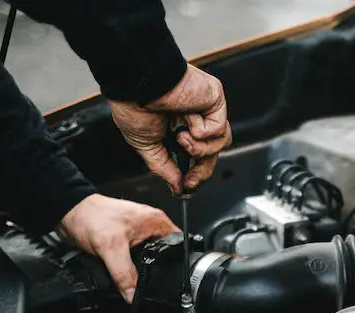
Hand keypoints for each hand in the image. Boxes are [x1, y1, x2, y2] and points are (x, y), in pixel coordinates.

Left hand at [60, 194, 176, 302]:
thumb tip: (134, 295)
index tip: (172, 278)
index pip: (178, 245)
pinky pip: (135, 259)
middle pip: (165, 255)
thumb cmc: (91, 217)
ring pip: (149, 258)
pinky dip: (131, 268)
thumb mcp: (111, 249)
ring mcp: (138, 234)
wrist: (68, 214)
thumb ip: (124, 274)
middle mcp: (150, 226)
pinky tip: (127, 274)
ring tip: (137, 279)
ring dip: (143, 269)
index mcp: (156, 222)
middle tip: (151, 283)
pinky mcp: (126, 241)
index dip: (177, 263)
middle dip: (159, 270)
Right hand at [108, 64, 231, 193]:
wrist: (135, 83)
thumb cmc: (134, 103)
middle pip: (212, 152)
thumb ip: (164, 168)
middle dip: (201, 170)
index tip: (187, 186)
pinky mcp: (215, 99)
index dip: (195, 174)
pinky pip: (218, 129)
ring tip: (181, 137)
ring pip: (220, 143)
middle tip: (190, 180)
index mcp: (178, 126)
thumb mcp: (147, 145)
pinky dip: (201, 130)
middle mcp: (196, 117)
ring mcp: (207, 108)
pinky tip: (186, 118)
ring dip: (199, 148)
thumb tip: (177, 188)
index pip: (197, 155)